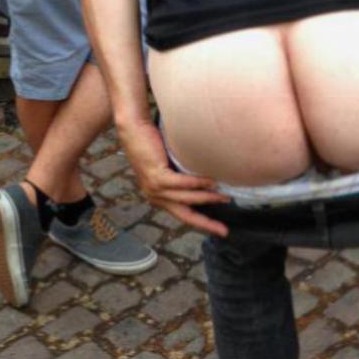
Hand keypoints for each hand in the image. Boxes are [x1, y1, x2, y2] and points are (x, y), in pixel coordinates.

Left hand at [117, 118, 230, 236]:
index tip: (219, 230)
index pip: (183, 214)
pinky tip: (211, 182)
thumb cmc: (152, 141)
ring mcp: (154, 188)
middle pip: (184, 215)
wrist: (133, 127)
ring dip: (207, 199)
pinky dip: (197, 184)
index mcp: (158, 196)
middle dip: (205, 224)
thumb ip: (182, 176)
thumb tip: (210, 180)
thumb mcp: (169, 165)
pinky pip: (181, 184)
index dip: (202, 223)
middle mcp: (155, 196)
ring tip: (224, 197)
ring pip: (186, 199)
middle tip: (224, 230)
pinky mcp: (156, 176)